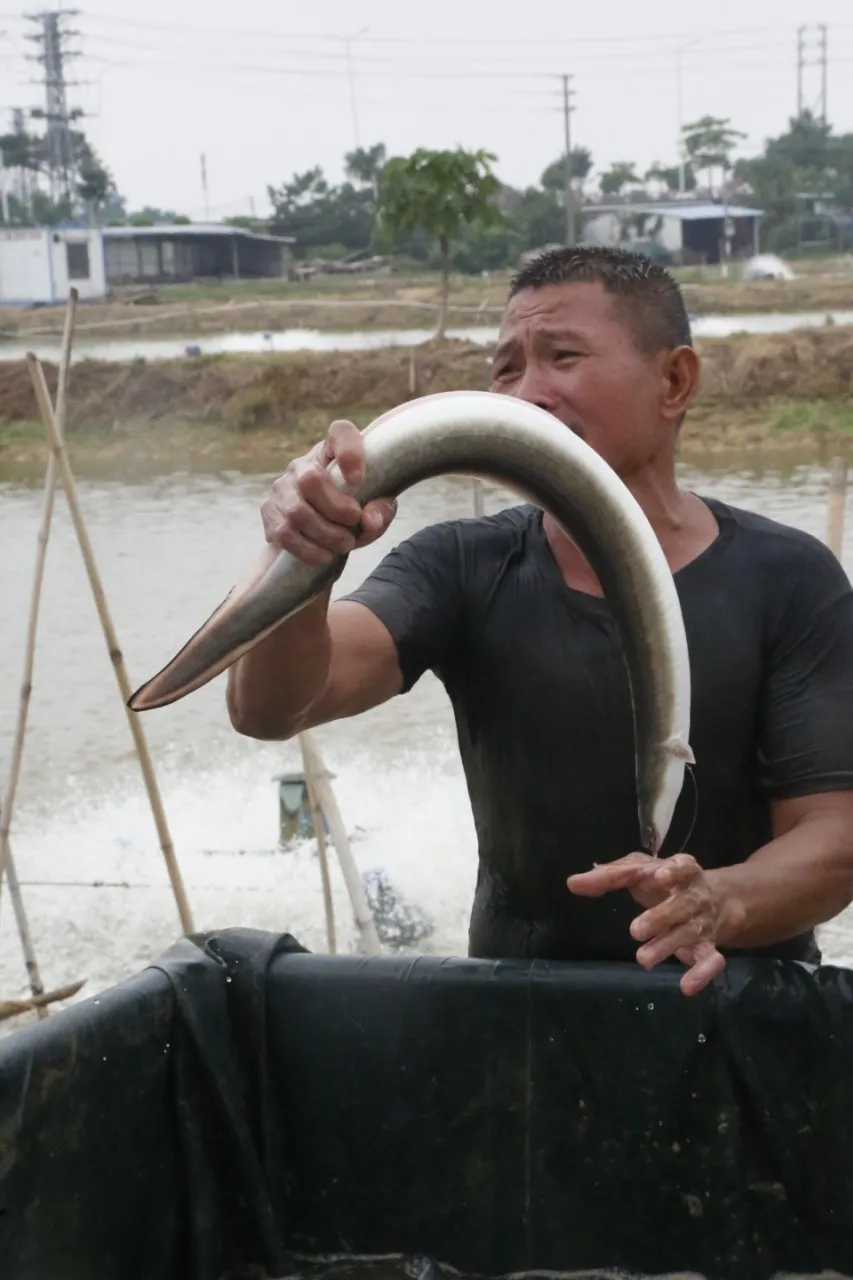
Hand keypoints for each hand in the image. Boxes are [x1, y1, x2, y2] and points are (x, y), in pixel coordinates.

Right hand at [261, 419, 396, 566]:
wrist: (316, 534)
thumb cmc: (351, 511)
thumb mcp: (374, 509)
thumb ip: (381, 510)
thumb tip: (370, 520)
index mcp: (333, 452)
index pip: (340, 432)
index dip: (350, 452)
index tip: (359, 480)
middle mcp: (302, 464)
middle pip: (310, 479)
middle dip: (336, 508)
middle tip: (354, 524)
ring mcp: (281, 488)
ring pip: (297, 512)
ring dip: (326, 534)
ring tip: (345, 544)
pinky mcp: (269, 512)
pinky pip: (284, 533)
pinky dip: (308, 549)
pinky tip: (324, 556)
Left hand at [567, 852, 726, 996]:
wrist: (715, 898)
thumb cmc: (664, 880)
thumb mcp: (638, 869)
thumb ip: (608, 876)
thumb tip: (573, 883)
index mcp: (682, 870)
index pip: (683, 867)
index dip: (674, 871)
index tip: (658, 876)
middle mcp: (696, 896)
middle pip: (683, 905)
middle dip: (661, 917)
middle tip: (635, 930)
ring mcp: (702, 922)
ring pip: (689, 933)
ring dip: (667, 947)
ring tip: (642, 959)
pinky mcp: (706, 946)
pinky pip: (709, 961)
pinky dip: (702, 975)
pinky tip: (686, 987)